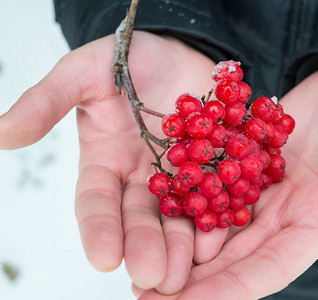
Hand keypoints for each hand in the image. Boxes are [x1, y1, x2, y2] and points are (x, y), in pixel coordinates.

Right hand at [0, 31, 228, 293]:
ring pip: (177, 217)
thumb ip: (48, 101)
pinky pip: (216, 196)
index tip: (104, 258)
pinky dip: (218, 218)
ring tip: (184, 273)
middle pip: (140, 219)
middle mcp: (140, 177)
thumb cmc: (128, 59)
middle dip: (146, 247)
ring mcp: (178, 176)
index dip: (99, 230)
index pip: (96, 203)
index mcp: (105, 162)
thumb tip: (2, 134)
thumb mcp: (85, 71)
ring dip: (181, 246)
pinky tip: (218, 240)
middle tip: (155, 278)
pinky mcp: (213, 167)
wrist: (179, 50)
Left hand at [137, 64, 317, 298]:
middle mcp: (283, 217)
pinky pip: (208, 189)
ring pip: (213, 230)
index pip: (267, 270)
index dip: (228, 293)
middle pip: (231, 260)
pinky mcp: (244, 165)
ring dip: (178, 250)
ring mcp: (261, 193)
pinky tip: (151, 216)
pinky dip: (183, 206)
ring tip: (136, 268)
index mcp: (317, 224)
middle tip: (144, 299)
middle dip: (190, 284)